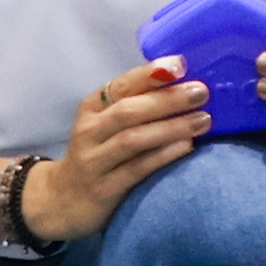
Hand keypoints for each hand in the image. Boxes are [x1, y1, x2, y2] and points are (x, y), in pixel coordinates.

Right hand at [18, 61, 205, 242]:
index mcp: (92, 108)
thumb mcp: (105, 125)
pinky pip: (136, 169)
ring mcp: (94, 161)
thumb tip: (184, 84)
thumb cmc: (98, 155)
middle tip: (201, 92)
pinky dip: (163, 155)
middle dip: (168, 99)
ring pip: (133, 139)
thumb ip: (135, 106)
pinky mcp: (103, 189)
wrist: (63, 200)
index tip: (180, 64)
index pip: (121, 85)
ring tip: (203, 120)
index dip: (150, 74)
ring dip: (171, 127)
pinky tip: (186, 147)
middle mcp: (89, 131)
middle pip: (128, 111)